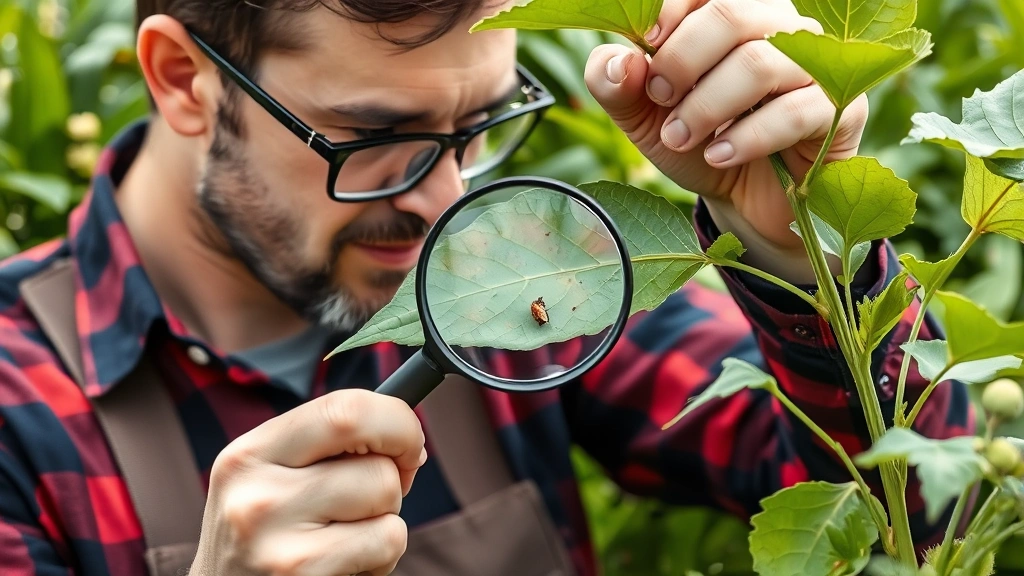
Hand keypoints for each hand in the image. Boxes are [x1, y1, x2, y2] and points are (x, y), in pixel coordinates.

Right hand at [189, 389, 425, 575]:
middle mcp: (255, 494)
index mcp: (249, 455)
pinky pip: (386, 546)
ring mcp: (276, 543)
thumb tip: (410, 440)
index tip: (409, 442)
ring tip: (347, 540)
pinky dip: (382, 557)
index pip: (344, 410)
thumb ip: (328, 449)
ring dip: (386, 523)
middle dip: (396, 480)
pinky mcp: (301, 575)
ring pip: (388, 504)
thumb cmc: (270, 538)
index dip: (396, 421)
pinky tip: (345, 567)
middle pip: (377, 466)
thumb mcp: (274, 482)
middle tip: (382, 496)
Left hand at [584, 0, 868, 249]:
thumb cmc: (695, 144)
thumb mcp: (644, 118)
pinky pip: (795, 111)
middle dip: (682, 59)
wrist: (742, 202)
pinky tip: (719, 157)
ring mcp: (813, 65)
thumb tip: (618, 61)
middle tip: (659, 98)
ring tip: (680, 137)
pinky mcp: (839, 109)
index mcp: (731, 14)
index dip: (667, 12)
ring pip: (758, 62)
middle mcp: (776, 27)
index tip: (644, 50)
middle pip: (731, 13)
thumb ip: (617, 86)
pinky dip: (748, 137)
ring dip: (707, 105)